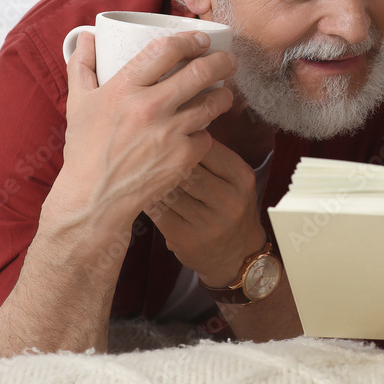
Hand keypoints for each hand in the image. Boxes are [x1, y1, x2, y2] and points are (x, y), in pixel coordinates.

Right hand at [47, 30, 236, 228]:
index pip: (165, 50)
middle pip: (199, 72)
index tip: (201, 40)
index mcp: (123, 89)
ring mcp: (168, 133)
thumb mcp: (77, 103)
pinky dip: (206, 132)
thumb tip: (85, 36)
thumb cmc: (86, 149)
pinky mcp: (183, 157)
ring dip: (223, 94)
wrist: (94, 198)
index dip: (189, 40)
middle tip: (229, 60)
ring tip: (224, 92)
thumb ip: (82, 66)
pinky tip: (202, 130)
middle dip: (221, 61)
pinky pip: (207, 136)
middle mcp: (149, 107)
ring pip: (212, 103)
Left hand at [146, 140, 267, 287]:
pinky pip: (160, 211)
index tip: (168, 135)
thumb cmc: (230, 209)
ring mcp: (209, 222)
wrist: (238, 256)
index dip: (184, 140)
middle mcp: (229, 199)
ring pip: (170, 189)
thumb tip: (177, 127)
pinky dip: (149, 199)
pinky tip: (142, 192)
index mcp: (242, 177)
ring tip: (142, 169)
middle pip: (187, 167)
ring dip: (154, 178)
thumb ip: (214, 158)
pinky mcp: (187, 238)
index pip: (207, 148)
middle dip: (166, 158)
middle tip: (148, 149)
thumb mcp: (235, 181)